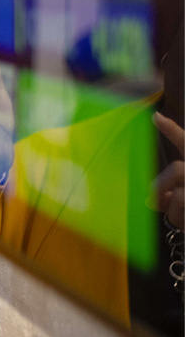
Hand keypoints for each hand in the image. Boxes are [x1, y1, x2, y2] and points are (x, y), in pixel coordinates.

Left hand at [152, 112, 183, 227]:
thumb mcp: (184, 197)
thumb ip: (175, 192)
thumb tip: (156, 198)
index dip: (172, 130)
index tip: (156, 118)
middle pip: (177, 169)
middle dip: (162, 187)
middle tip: (155, 202)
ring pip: (180, 193)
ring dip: (173, 210)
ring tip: (181, 219)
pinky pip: (181, 206)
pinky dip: (179, 219)